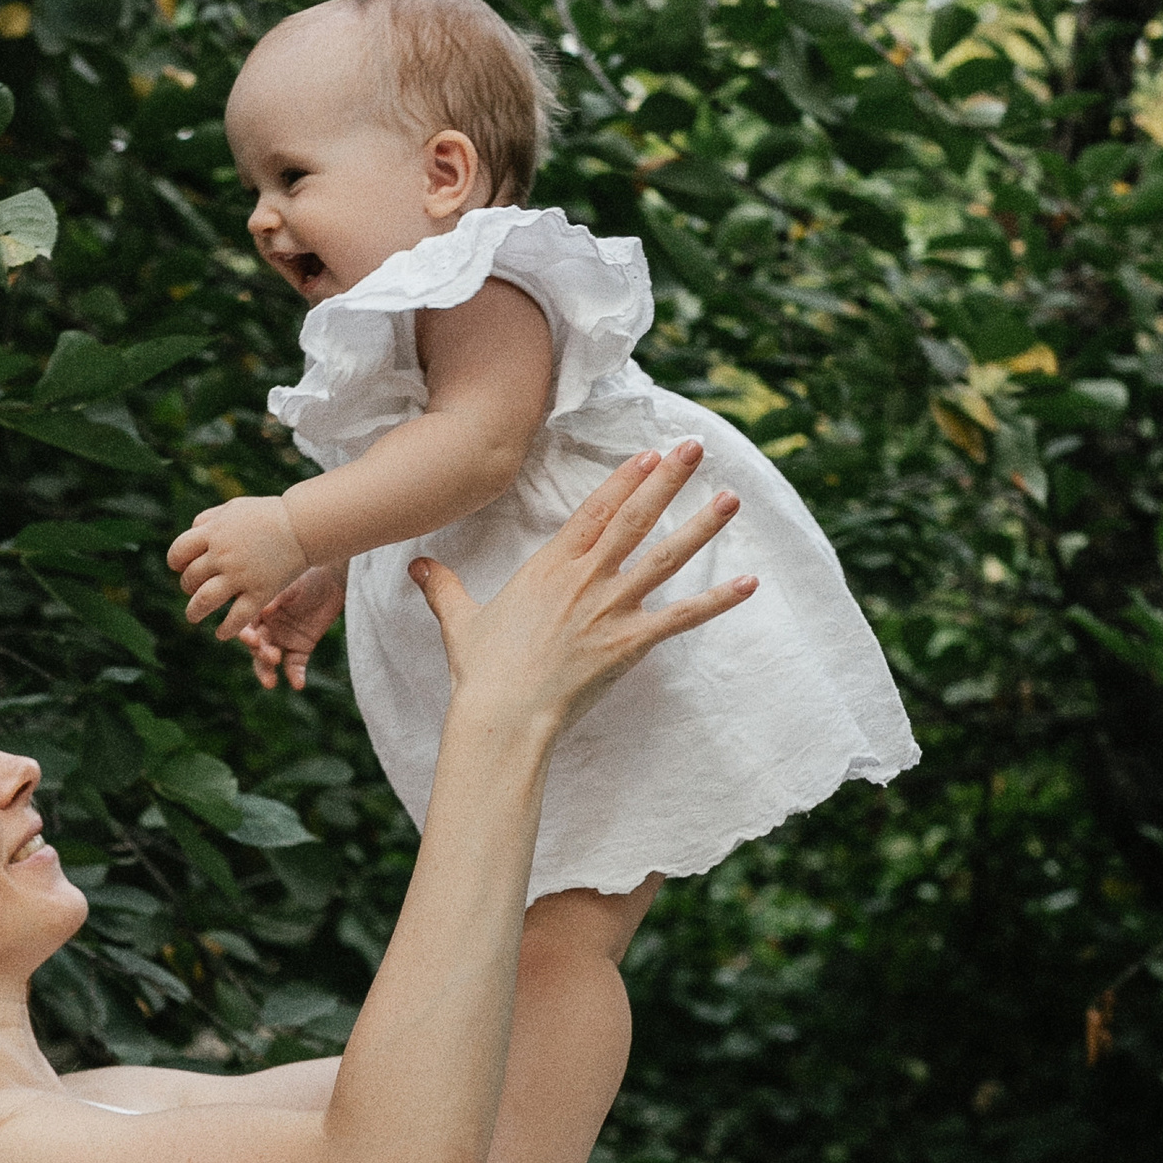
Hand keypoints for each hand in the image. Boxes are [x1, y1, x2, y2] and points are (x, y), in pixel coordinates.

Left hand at [167, 493, 309, 642]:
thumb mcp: (234, 508)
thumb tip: (192, 533)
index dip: (176, 562)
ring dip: (194, 611)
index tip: (180, 567)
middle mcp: (223, 555)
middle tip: (193, 590)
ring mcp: (241, 575)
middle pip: (191, 578)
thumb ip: (210, 520)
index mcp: (214, 532)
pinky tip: (221, 633)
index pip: (179, 551)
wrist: (303, 525)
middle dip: (188, 586)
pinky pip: (236, 618)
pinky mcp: (260, 592)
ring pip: (204, 600)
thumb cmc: (269, 515)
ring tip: (193, 616)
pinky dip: (226, 629)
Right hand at [234, 560, 346, 694]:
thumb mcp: (292, 583)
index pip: (244, 626)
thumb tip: (264, 610)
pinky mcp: (300, 649)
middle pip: (255, 647)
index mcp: (257, 610)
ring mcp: (281, 640)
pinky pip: (294, 666)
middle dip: (260, 654)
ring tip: (270, 683)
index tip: (252, 640)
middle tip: (272, 656)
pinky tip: (298, 683)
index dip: (245, 635)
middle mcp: (266, 627)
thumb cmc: (308, 575)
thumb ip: (278, 596)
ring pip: (268, 661)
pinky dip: (294, 676)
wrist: (334, 579)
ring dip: (267, 672)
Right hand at [413, 443, 754, 741]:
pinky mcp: (629, 644)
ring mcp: (610, 609)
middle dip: (668, 480)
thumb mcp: (459, 620)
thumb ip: (441, 587)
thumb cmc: (482, 672)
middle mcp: (585, 579)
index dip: (625, 479)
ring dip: (700, 527)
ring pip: (664, 558)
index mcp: (550, 567)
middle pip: (635, 518)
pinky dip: (717, 601)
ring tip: (730, 498)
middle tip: (697, 448)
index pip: (595, 510)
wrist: (502, 714)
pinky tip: (748, 583)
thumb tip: (414, 565)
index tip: (650, 453)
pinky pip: (681, 618)